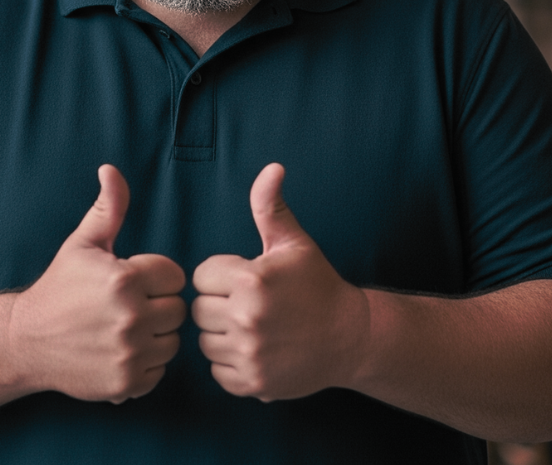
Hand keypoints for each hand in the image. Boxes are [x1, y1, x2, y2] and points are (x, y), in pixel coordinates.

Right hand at [8, 165, 186, 402]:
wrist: (25, 341)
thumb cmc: (58, 288)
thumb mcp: (82, 245)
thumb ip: (108, 208)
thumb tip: (111, 170)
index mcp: (124, 279)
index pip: (174, 277)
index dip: (155, 278)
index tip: (132, 282)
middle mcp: (130, 318)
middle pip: (177, 310)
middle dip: (157, 306)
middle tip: (128, 307)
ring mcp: (128, 353)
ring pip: (171, 342)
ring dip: (155, 336)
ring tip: (125, 329)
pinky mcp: (126, 382)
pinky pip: (159, 371)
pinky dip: (145, 365)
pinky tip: (121, 352)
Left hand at [192, 163, 369, 400]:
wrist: (351, 338)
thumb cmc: (318, 285)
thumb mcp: (294, 244)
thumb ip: (271, 207)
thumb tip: (271, 168)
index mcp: (251, 280)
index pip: (203, 275)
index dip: (222, 276)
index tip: (246, 280)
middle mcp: (248, 318)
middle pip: (199, 310)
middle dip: (220, 305)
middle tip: (249, 305)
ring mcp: (250, 354)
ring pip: (205, 341)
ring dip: (222, 335)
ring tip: (252, 327)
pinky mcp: (254, 383)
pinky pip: (218, 372)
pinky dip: (231, 364)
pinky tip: (256, 351)